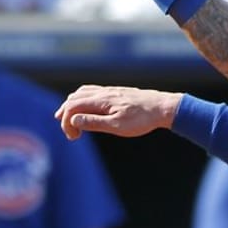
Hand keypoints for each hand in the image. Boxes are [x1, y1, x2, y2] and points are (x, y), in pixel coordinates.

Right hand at [55, 85, 181, 139]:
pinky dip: (82, 100)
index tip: (73, 137)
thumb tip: (73, 120)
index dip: (66, 122)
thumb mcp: (117, 126)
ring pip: (82, 93)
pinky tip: (85, 108)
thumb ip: (94, 122)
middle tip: (69, 133)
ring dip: (72, 106)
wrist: (162, 107)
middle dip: (66, 115)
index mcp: (101, 100)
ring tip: (69, 119)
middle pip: (74, 98)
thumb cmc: (141, 120)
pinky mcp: (115, 92)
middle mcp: (102, 92)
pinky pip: (91, 91)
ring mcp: (109, 90)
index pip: (73, 106)